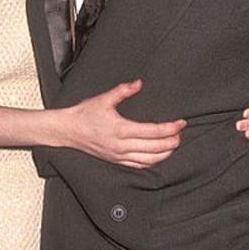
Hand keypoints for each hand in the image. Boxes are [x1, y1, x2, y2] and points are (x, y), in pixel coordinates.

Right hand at [63, 79, 184, 168]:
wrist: (68, 131)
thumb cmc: (84, 114)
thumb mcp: (103, 99)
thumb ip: (123, 91)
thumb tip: (139, 83)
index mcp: (121, 129)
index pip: (153, 131)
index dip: (170, 128)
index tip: (181, 123)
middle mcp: (121, 146)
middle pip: (155, 148)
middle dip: (172, 142)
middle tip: (180, 134)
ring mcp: (119, 156)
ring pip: (149, 160)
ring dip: (165, 154)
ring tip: (173, 145)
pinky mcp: (116, 161)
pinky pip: (139, 165)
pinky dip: (152, 162)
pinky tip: (159, 156)